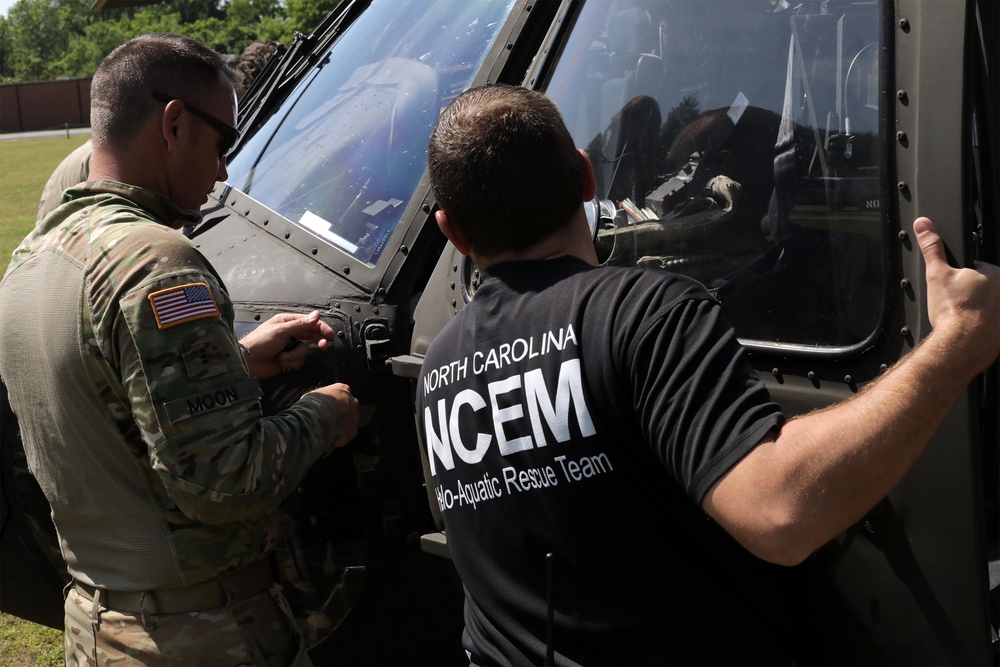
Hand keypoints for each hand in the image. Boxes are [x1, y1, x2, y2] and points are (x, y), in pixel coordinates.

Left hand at [239, 310, 335, 378]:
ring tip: (284, 356)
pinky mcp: (289, 359)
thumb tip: (317, 314)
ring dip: (296, 355)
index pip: (310, 322)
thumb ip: (301, 324)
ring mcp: (290, 346)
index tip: (330, 335)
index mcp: (288, 322)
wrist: (248, 361)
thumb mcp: (281, 330)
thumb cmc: (261, 341)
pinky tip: (281, 361)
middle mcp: (291, 333)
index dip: (321, 328)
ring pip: (305, 351)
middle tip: (323, 346)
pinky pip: (299, 361)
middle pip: (311, 336)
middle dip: (316, 342)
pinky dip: (292, 362)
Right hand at [307, 383, 359, 447]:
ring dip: (341, 424)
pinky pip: (347, 434)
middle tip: (329, 418)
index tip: (328, 406)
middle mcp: (352, 401)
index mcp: (343, 389)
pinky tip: (330, 437)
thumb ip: (322, 398)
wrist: (315, 419)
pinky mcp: (352, 431)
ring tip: (328, 429)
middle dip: (342, 412)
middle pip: (349, 406)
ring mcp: (354, 416)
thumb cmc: (311, 404)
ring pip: (349, 421)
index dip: (335, 401)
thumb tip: (317, 402)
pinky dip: (340, 436)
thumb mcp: (314, 395)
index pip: (342, 393)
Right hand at [915, 216, 999, 369]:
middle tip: (957, 305)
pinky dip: (984, 326)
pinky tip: (971, 330)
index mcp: (995, 273)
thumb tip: (924, 225)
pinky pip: (993, 324)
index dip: (964, 277)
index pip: (979, 268)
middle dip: (974, 293)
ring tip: (963, 319)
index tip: (955, 290)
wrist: (962, 345)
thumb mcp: (937, 274)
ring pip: (991, 305)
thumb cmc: (953, 312)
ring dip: (980, 310)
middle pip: (987, 287)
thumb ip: (932, 248)